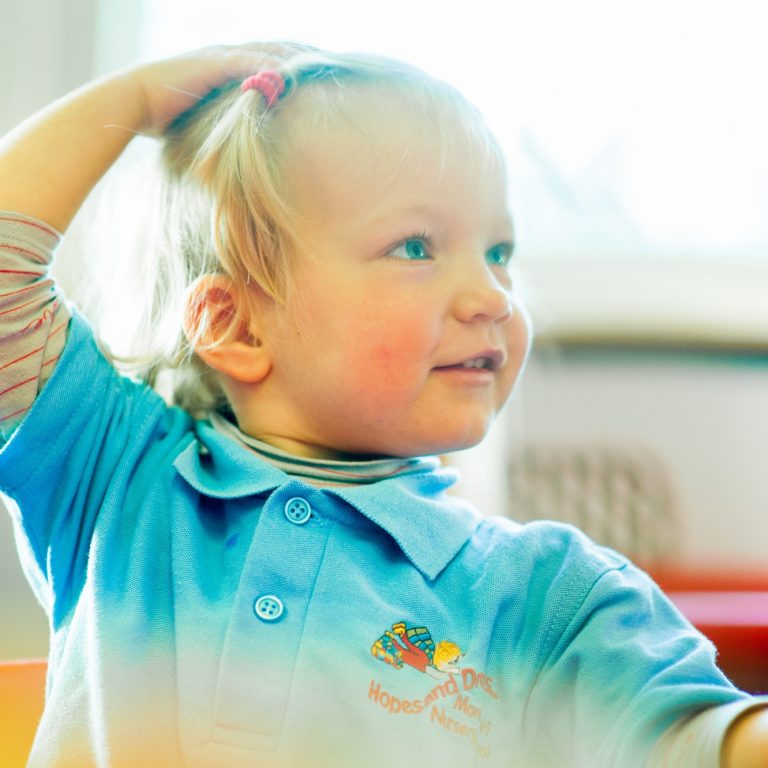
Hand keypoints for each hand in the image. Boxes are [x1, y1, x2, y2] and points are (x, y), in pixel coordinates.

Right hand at [126, 41, 312, 134]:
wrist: (132, 102)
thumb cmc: (165, 118)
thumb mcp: (205, 120)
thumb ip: (227, 122)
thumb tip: (244, 144)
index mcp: (227, 64)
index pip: (269, 56)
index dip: (295, 61)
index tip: (320, 70)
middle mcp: (226, 54)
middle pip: (276, 47)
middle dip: (304, 52)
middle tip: (334, 60)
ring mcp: (220, 56)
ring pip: (268, 50)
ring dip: (295, 56)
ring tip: (322, 63)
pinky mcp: (212, 64)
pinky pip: (250, 62)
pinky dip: (271, 66)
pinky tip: (292, 73)